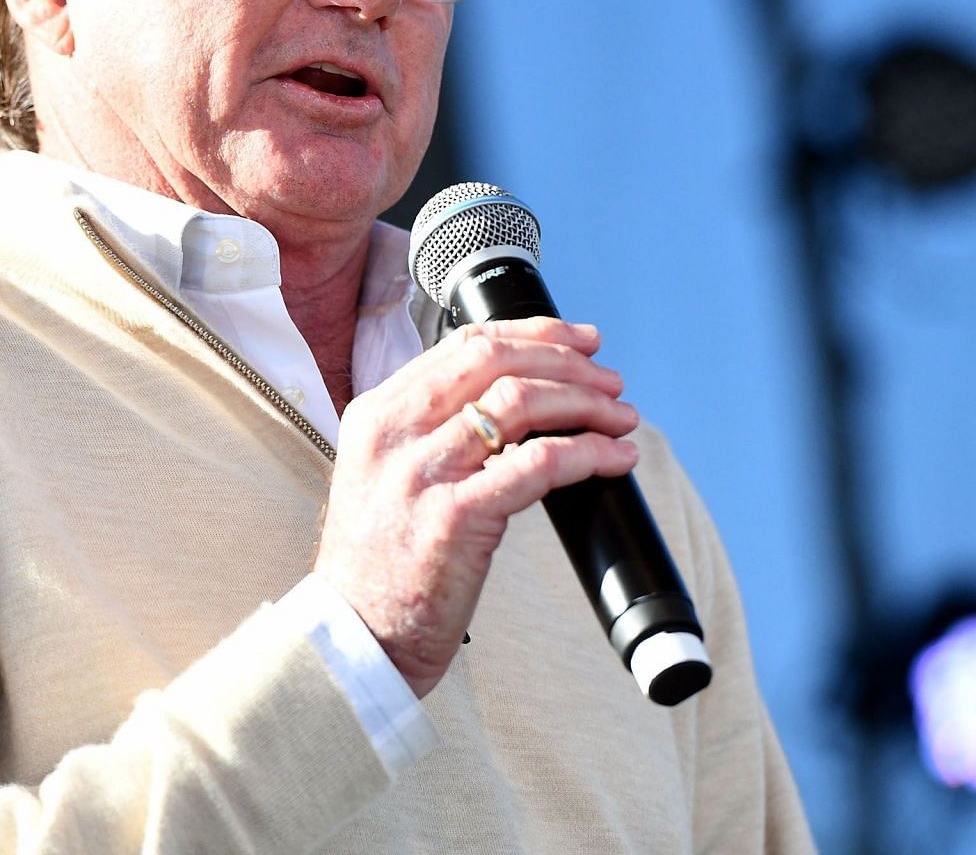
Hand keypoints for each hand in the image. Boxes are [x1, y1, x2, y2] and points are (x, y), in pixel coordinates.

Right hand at [311, 317, 639, 697]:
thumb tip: (516, 400)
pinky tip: (615, 458)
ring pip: (520, 401)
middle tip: (607, 381)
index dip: (531, 334)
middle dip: (564, 361)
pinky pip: (538, 464)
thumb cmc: (381, 566)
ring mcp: (421, 474)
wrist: (355, 640)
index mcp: (375, 414)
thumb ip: (429, 433)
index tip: (576, 342)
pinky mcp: (454, 518)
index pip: (462, 344)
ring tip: (620, 417)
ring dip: (584, 402)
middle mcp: (393, 433)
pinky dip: (587, 452)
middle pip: (492, 360)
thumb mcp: (384, 477)